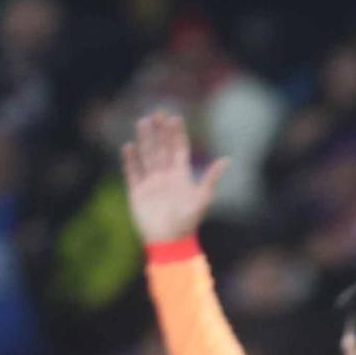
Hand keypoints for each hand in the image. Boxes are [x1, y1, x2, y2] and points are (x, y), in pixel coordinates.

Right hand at [120, 110, 226, 244]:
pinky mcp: (137, 192)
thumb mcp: (203, 198)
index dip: (177, 135)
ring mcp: (151, 184)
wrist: (169, 242)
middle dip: (159, 132)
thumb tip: (227, 159)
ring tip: (143, 122)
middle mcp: (165, 177)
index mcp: (181, 177)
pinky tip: (129, 146)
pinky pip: (132, 172)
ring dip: (145, 140)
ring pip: (147, 156)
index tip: (175, 118)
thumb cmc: (188, 222)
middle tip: (157, 113)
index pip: (178, 150)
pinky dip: (130, 160)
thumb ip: (211, 178)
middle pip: (161, 149)